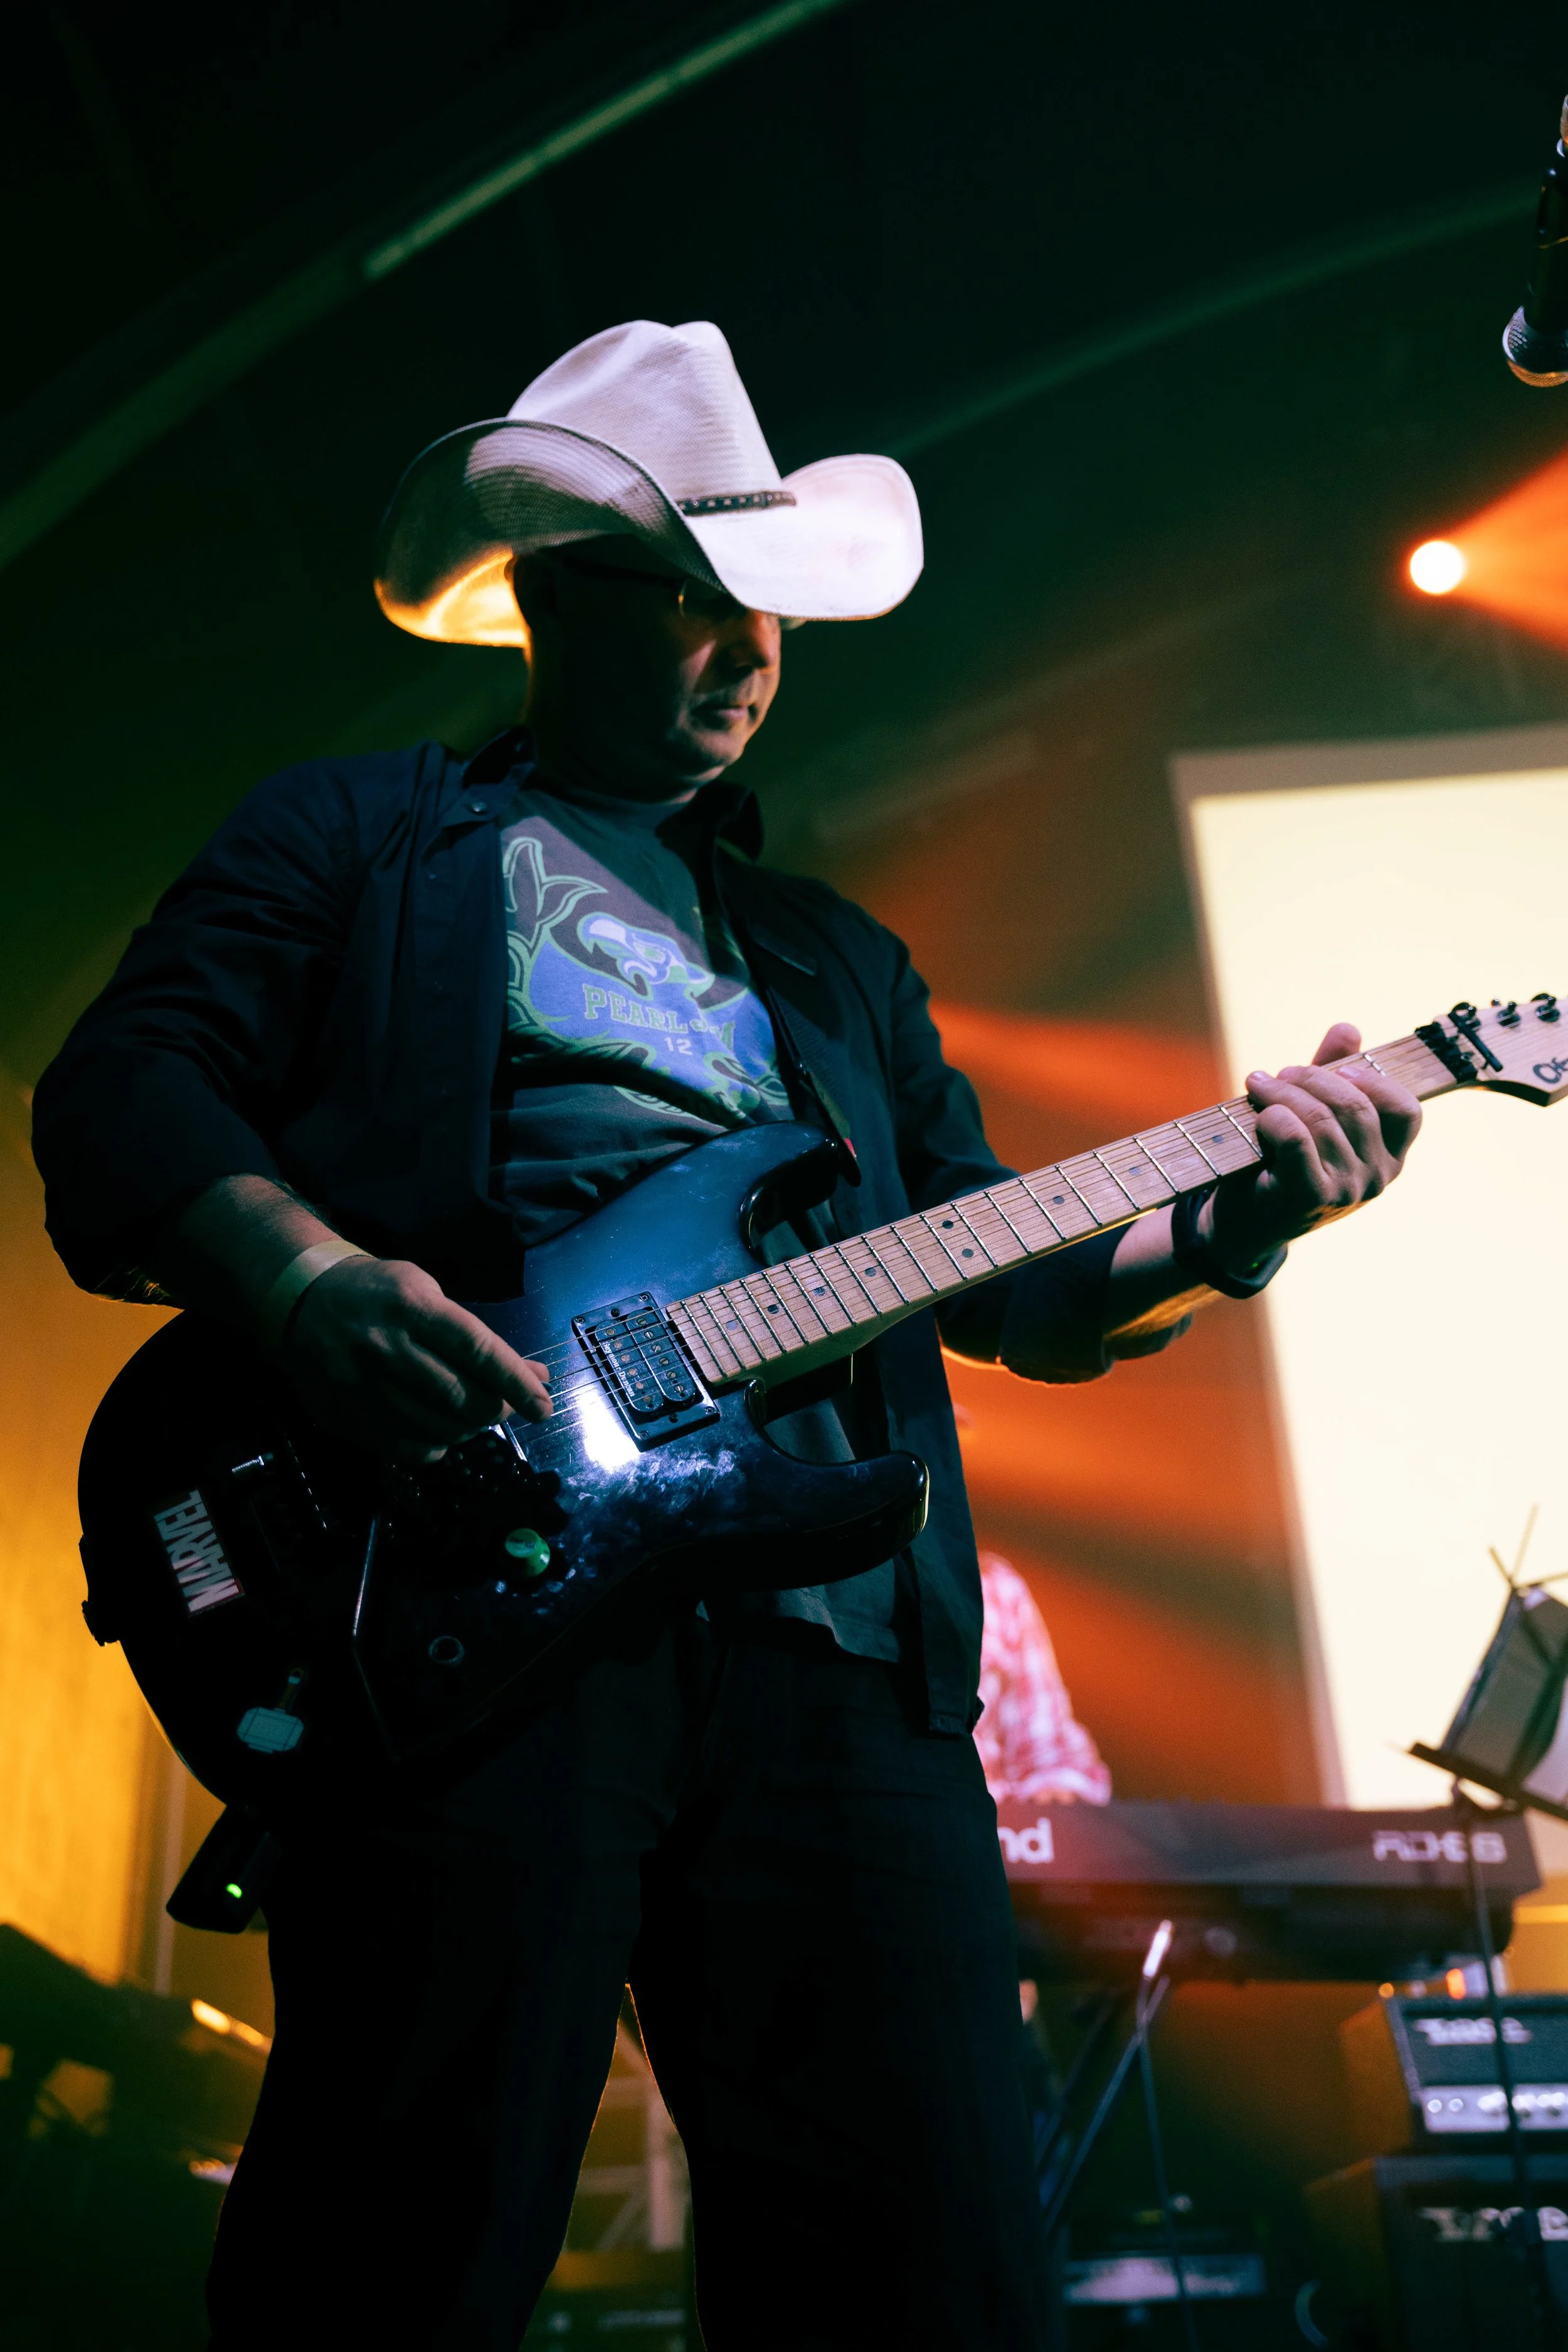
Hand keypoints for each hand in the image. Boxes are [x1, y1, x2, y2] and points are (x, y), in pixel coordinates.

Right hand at [282, 1255, 551, 1462]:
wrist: (299, 1300)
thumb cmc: (378, 1292)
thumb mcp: (428, 1292)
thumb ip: (478, 1337)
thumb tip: (534, 1376)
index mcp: (412, 1305)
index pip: (479, 1351)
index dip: (516, 1384)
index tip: (543, 1407)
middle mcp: (385, 1346)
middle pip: (459, 1397)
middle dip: (494, 1409)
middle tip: (503, 1407)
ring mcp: (360, 1384)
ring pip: (434, 1428)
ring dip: (468, 1430)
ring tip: (473, 1418)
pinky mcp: (343, 1414)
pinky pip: (403, 1448)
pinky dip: (434, 1446)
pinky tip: (439, 1432)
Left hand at [1209, 1021, 1422, 1273]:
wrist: (1243, 1224)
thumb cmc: (1281, 1163)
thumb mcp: (1312, 1117)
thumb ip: (1333, 1074)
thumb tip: (1348, 1028)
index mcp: (1390, 1157)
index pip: (1406, 1110)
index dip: (1372, 1080)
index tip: (1338, 1070)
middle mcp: (1378, 1177)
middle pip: (1355, 1105)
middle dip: (1312, 1077)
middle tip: (1279, 1074)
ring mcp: (1348, 1190)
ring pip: (1321, 1119)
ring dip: (1282, 1092)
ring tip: (1258, 1085)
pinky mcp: (1311, 1197)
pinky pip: (1297, 1138)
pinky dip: (1274, 1117)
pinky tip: (1258, 1116)